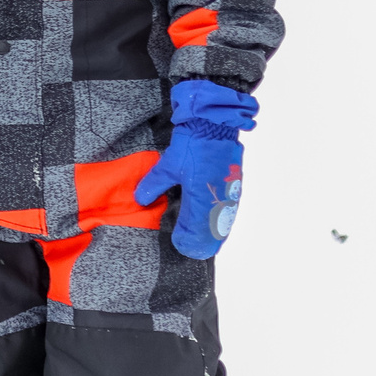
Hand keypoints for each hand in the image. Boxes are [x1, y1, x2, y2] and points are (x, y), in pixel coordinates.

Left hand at [133, 79, 256, 258]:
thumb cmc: (191, 145)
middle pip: (214, 229)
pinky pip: (230, 207)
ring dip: (215, 231)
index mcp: (202, 196)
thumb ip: (153, 185)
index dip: (189, 240)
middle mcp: (219, 198)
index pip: (196, 228)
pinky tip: (217, 222)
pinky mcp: (235, 182)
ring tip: (207, 242)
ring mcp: (230, 191)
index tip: (180, 246)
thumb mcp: (168, 166)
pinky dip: (222, 218)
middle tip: (195, 250)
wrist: (214, 124)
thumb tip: (140, 199)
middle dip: (204, 241)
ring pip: (224, 219)